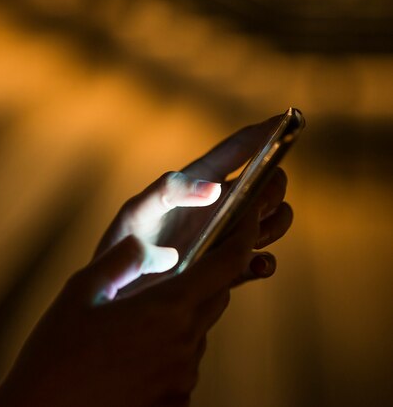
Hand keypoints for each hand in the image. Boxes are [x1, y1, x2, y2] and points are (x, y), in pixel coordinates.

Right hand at [0, 115, 294, 405]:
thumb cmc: (55, 353)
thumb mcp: (80, 294)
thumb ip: (120, 261)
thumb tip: (147, 246)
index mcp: (166, 309)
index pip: (226, 266)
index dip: (243, 236)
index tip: (249, 217)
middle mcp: (184, 344)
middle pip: (215, 298)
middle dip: (204, 279)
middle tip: (171, 273)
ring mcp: (183, 378)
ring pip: (196, 333)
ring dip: (180, 319)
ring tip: (133, 324)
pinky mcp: (176, 403)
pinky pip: (183, 365)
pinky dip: (168, 352)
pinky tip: (130, 357)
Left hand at [95, 114, 293, 292]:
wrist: (119, 289)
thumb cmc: (123, 242)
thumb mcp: (138, 211)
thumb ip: (168, 191)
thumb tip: (214, 188)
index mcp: (199, 181)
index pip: (238, 149)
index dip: (264, 132)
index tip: (289, 120)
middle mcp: (219, 205)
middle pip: (268, 185)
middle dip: (272, 189)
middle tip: (256, 202)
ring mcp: (227, 235)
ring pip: (273, 221)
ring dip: (274, 224)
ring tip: (252, 235)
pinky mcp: (228, 268)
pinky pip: (260, 262)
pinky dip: (265, 262)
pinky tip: (256, 265)